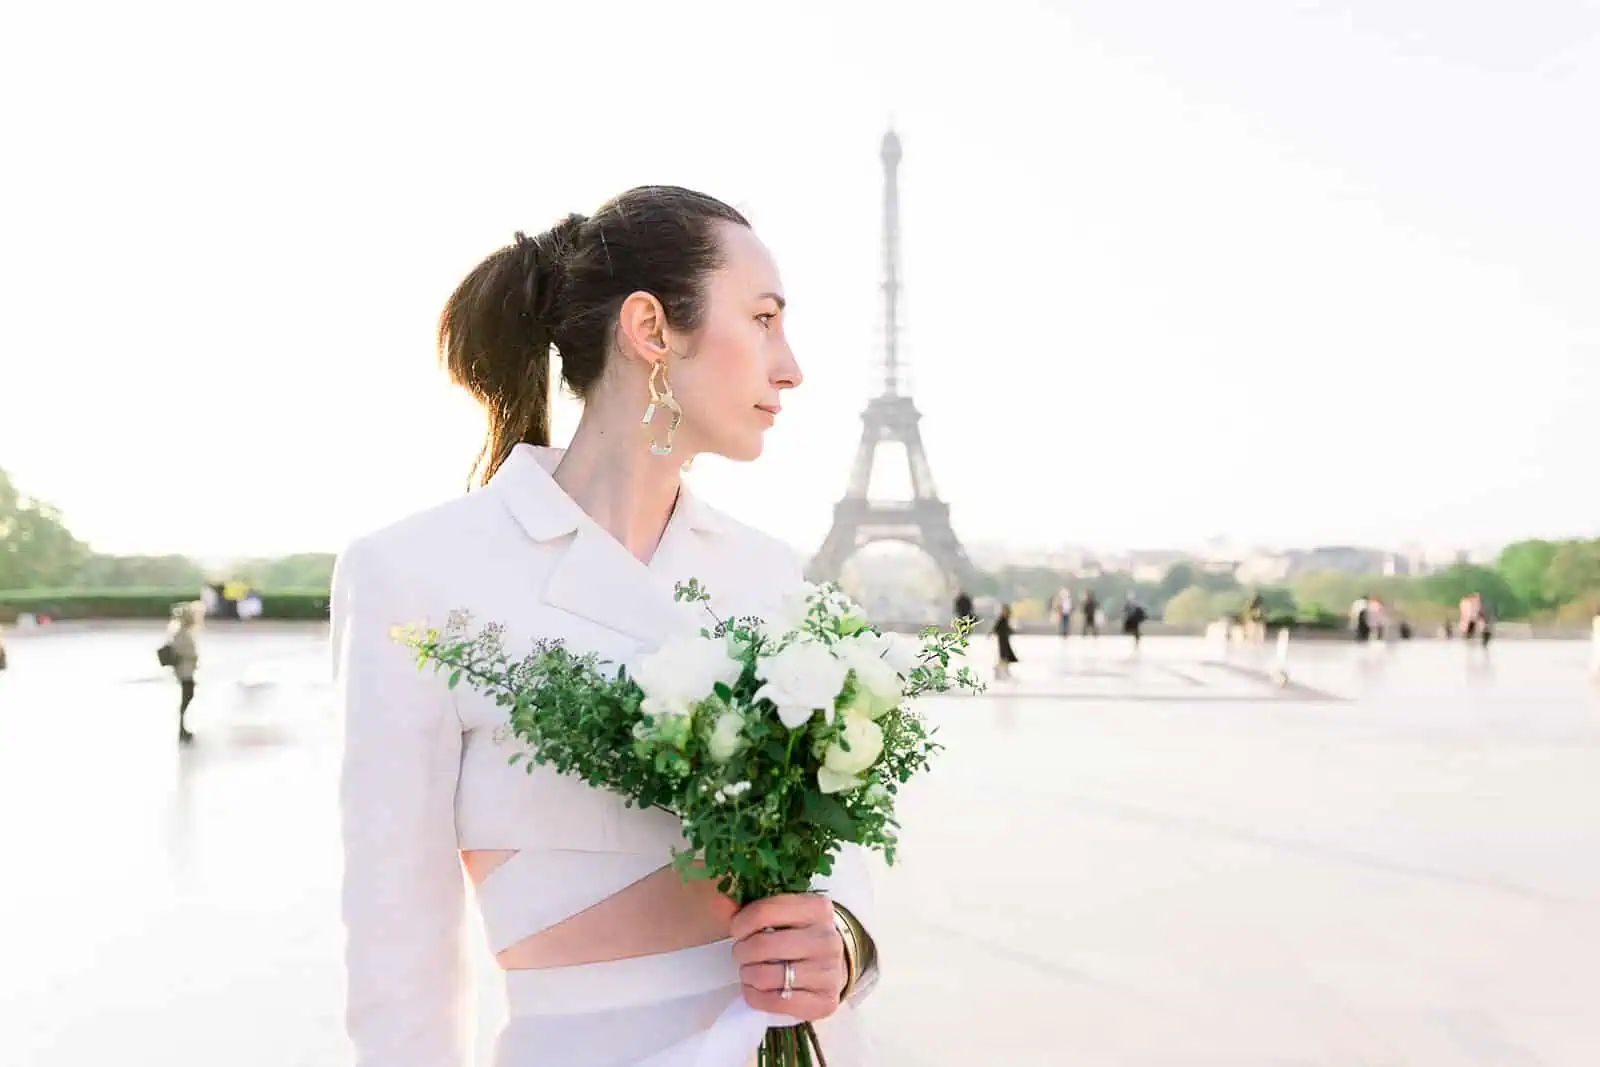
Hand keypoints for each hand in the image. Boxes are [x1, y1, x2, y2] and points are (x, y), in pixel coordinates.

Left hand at [730, 893, 845, 1021]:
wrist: (832, 966)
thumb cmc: (800, 935)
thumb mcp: (785, 913)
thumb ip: (753, 908)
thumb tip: (720, 903)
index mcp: (817, 908)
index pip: (764, 912)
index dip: (741, 923)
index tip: (736, 930)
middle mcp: (827, 939)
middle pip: (763, 946)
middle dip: (742, 951)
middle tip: (741, 953)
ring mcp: (829, 972)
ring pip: (767, 977)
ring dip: (748, 975)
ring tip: (749, 971)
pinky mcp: (824, 1002)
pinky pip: (776, 1002)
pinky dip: (757, 997)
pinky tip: (756, 989)